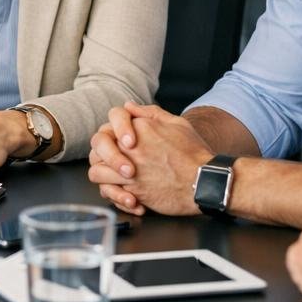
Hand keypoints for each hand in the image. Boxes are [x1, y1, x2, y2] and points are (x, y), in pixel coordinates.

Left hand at [87, 103, 211, 215]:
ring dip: (104, 175)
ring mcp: (129, 170)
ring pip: (96, 171)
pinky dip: (114, 195)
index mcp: (141, 127)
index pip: (114, 117)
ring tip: (118, 179)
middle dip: (104, 152)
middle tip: (118, 161)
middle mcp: (131, 147)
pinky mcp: (133, 190)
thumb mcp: (177, 124)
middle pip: (98, 144)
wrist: (205, 182)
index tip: (128, 138)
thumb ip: (150, 113)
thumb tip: (129, 106)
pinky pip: (108, 192)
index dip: (117, 126)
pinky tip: (129, 196)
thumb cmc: (194, 154)